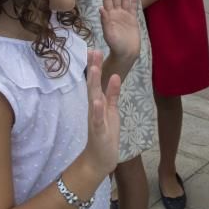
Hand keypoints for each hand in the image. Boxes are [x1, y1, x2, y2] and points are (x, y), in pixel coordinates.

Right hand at [83, 50, 121, 175]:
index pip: (96, 81)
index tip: (94, 48)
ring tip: (96, 69)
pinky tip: (98, 101)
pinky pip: (98, 119)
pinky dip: (98, 110)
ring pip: (94, 99)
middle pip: (93, 85)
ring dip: (95, 84)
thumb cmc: (106, 134)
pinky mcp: (99, 131)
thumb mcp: (111, 110)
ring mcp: (95, 119)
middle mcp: (94, 108)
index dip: (96, 66)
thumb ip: (112, 94)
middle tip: (93, 50)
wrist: (99, 159)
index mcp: (98, 103)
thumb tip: (115, 75)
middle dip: (94, 68)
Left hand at [100, 0, 140, 64]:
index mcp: (109, 16)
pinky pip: (133, 8)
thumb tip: (100, 8)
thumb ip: (105, 21)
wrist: (126, 54)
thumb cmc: (115, 45)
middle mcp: (116, 13)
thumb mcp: (109, 34)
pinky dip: (134, 0)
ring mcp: (125, 16)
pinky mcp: (133, 19)